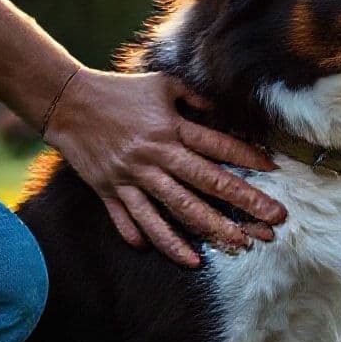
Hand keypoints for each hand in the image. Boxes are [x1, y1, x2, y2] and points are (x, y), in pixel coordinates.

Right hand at [44, 69, 286, 267]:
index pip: (218, 145)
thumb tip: (222, 110)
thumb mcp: (163, 85)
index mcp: (171, 129)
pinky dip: (153, 238)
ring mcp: (132, 176)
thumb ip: (195, 99)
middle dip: (243, 203)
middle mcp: (155, 155)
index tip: (274, 170)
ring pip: (174, 210)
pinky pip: (133, 220)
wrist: (66, 102)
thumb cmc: (120, 92)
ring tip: (235, 246)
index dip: (247, 156)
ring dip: (206, 231)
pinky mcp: (111, 190)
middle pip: (206, 184)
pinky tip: (182, 257)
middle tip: (272, 221)